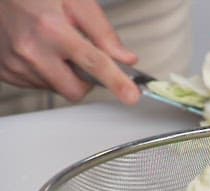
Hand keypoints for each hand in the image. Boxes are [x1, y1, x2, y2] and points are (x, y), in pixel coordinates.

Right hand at [0, 0, 139, 103]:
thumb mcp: (76, 1)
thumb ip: (103, 32)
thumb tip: (125, 58)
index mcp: (52, 29)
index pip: (94, 64)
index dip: (117, 82)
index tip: (130, 96)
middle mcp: (31, 50)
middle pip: (75, 90)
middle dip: (86, 80)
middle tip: (81, 57)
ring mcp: (15, 64)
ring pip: (56, 89)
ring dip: (62, 74)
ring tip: (52, 45)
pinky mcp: (5, 72)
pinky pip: (37, 85)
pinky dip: (45, 73)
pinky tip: (39, 51)